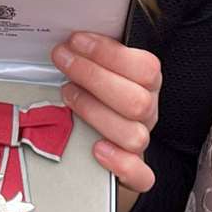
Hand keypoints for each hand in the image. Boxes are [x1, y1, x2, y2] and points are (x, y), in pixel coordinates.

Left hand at [51, 31, 160, 210]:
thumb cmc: (98, 90)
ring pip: (134, 135)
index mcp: (147, 83)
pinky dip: (121, 164)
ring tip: (67, 96)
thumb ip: (92, 52)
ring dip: (96, 112)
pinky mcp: (133, 171)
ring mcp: (141, 141)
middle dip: (94, 77)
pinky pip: (141, 175)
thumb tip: (67, 36)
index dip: (109, 53)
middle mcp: (148, 112)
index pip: (145, 67)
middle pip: (137, 101)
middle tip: (63, 61)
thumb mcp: (100, 65)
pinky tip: (97, 149)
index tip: (76, 41)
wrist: (98, 136)